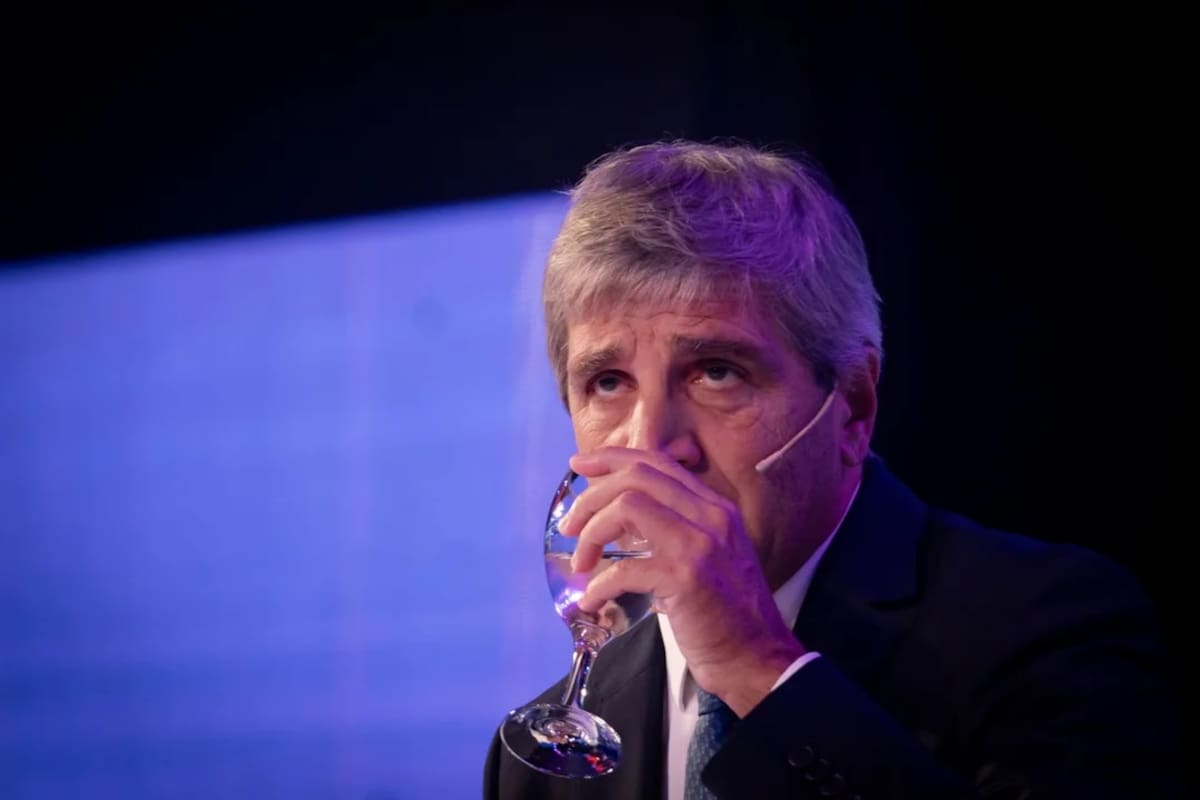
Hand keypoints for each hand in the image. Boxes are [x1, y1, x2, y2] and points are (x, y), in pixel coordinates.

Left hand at [559, 447, 805, 716]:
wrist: (759, 659)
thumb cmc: (727, 615)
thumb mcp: (707, 557)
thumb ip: (673, 531)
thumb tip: (618, 521)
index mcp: (714, 508)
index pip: (656, 463)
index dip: (612, 458)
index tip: (579, 464)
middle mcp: (711, 517)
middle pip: (636, 478)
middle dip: (591, 497)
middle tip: (570, 526)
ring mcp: (700, 545)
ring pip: (627, 507)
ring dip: (592, 533)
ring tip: (581, 563)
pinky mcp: (687, 579)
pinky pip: (625, 568)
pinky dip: (600, 584)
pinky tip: (593, 601)